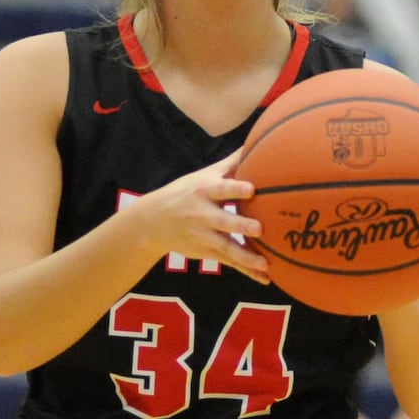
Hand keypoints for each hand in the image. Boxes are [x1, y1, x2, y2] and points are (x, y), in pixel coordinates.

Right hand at [133, 148, 270, 283]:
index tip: (252, 188)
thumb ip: (231, 163)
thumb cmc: (187, 192)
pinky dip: (247, 271)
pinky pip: (229, 262)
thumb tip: (257, 139)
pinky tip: (266, 278)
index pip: (221, 189)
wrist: (153, 222)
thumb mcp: (203, 175)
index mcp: (204, 192)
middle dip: (240, 225)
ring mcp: (204, 236)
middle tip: (259, 228)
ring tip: (265, 264)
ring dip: (246, 257)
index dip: (235, 188)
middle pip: (223, 221)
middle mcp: (203, 215)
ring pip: (226, 248)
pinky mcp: (207, 252)